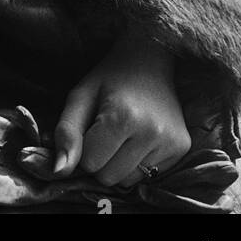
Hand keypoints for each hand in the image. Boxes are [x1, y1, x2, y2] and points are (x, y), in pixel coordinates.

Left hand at [53, 30, 190, 186]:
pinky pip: (149, 176)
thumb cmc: (109, 78)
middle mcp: (151, 131)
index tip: (92, 126)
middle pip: (109, 177)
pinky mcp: (182, 147)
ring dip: (119, 164)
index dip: (85, 147)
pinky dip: (139, 163)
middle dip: (101, 159)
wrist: (149, 59)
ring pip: (128, 181)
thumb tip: (59, 172)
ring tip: (125, 134)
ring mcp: (171, 141)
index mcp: (122, 116)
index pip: (89, 163)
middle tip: (107, 131)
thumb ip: (66, 133)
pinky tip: (141, 137)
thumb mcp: (80, 96)